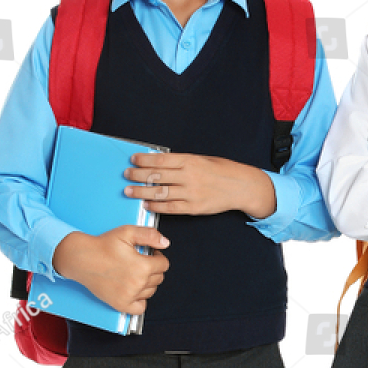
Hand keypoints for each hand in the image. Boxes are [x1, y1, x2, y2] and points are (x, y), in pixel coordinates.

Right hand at [52, 226, 168, 316]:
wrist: (82, 258)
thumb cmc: (102, 246)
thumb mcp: (127, 232)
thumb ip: (149, 235)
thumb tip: (165, 243)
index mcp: (142, 266)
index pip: (164, 264)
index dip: (158, 256)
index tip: (150, 254)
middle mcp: (138, 284)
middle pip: (159, 278)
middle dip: (153, 268)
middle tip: (141, 261)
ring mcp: (129, 296)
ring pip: (151, 291)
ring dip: (148, 282)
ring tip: (135, 273)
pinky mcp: (120, 305)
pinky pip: (140, 308)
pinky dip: (141, 300)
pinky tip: (134, 290)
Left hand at [123, 153, 275, 218]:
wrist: (241, 187)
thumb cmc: (223, 170)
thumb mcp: (202, 159)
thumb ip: (182, 162)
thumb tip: (160, 163)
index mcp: (190, 161)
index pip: (161, 160)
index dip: (144, 160)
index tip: (133, 159)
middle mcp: (188, 176)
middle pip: (156, 176)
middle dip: (138, 175)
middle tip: (126, 175)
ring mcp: (190, 193)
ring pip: (159, 192)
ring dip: (141, 191)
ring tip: (129, 191)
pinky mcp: (193, 207)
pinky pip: (170, 208)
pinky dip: (156, 206)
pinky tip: (146, 203)